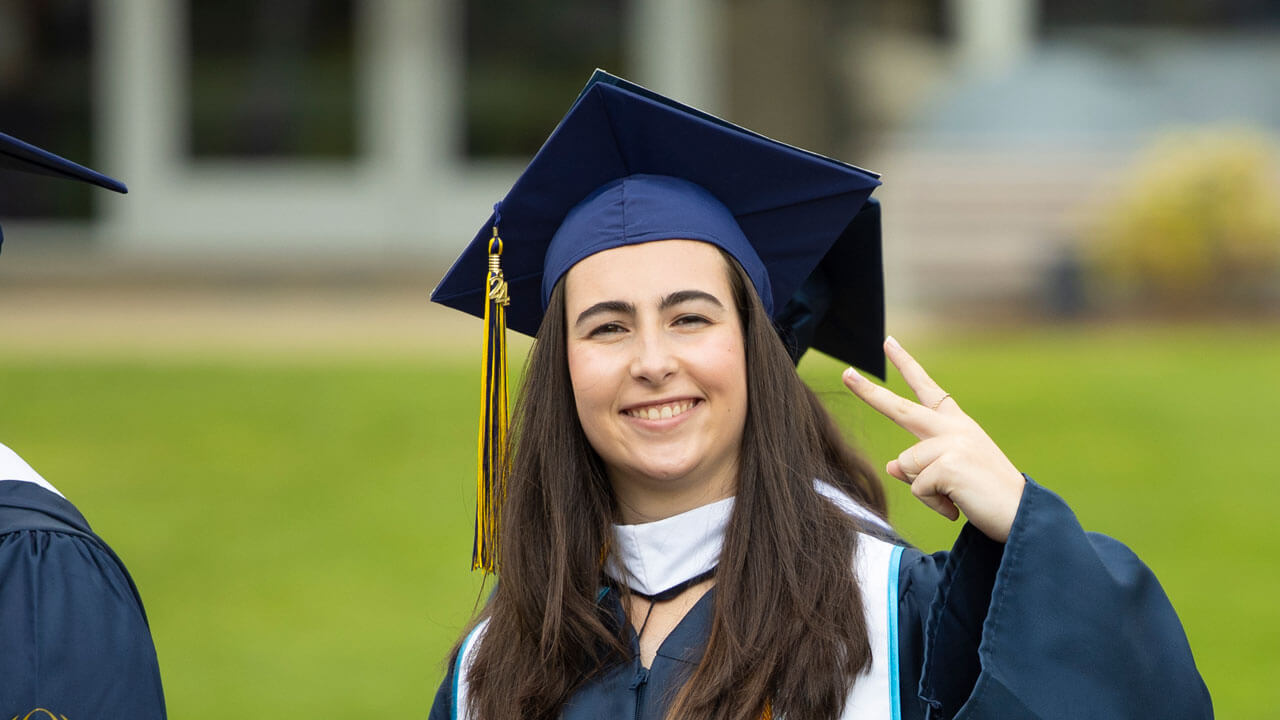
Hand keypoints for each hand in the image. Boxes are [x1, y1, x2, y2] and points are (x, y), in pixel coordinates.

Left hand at [842, 336, 1025, 541]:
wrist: (1021, 515)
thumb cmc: (986, 495)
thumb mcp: (950, 476)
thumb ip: (920, 466)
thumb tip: (892, 465)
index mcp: (957, 425)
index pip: (927, 388)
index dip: (906, 364)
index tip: (888, 342)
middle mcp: (954, 428)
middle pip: (901, 408)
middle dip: (870, 393)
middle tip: (845, 374)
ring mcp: (952, 443)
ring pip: (907, 465)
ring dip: (925, 491)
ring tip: (956, 498)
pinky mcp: (949, 464)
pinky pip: (917, 487)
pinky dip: (933, 504)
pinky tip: (957, 507)